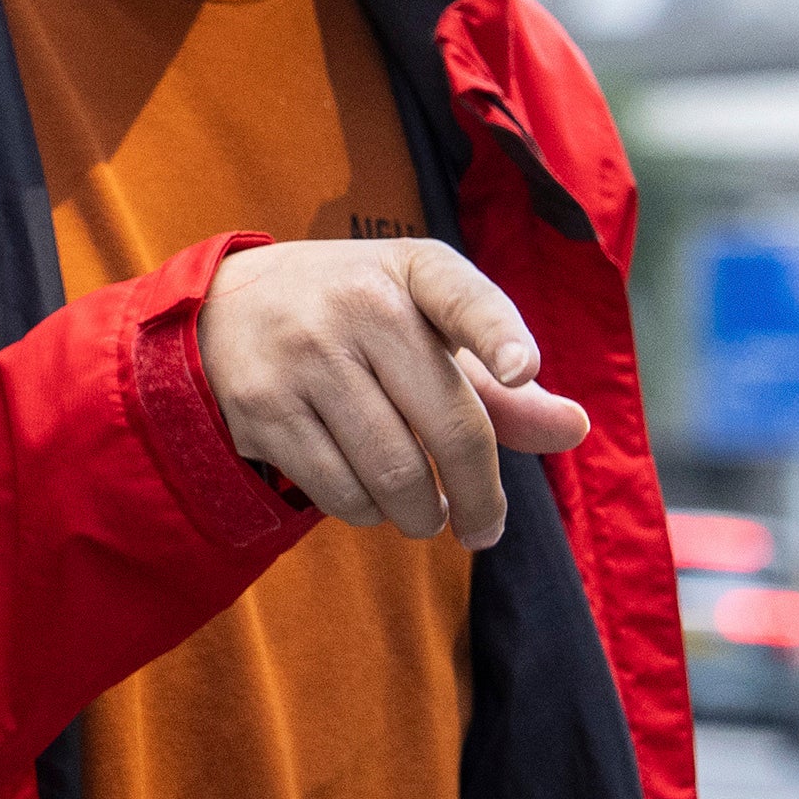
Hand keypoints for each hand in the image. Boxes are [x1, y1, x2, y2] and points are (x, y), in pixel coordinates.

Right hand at [193, 240, 593, 547]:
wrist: (224, 308)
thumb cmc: (356, 321)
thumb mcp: (426, 327)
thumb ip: (500, 383)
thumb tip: (574, 430)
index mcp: (413, 271)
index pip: (463, 297)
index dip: (497, 335)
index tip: (524, 370)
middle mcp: (358, 305)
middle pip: (448, 426)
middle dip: (479, 497)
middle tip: (484, 527)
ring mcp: (304, 357)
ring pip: (394, 474)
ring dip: (421, 515)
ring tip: (422, 513)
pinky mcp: (262, 409)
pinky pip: (340, 491)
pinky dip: (368, 512)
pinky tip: (369, 497)